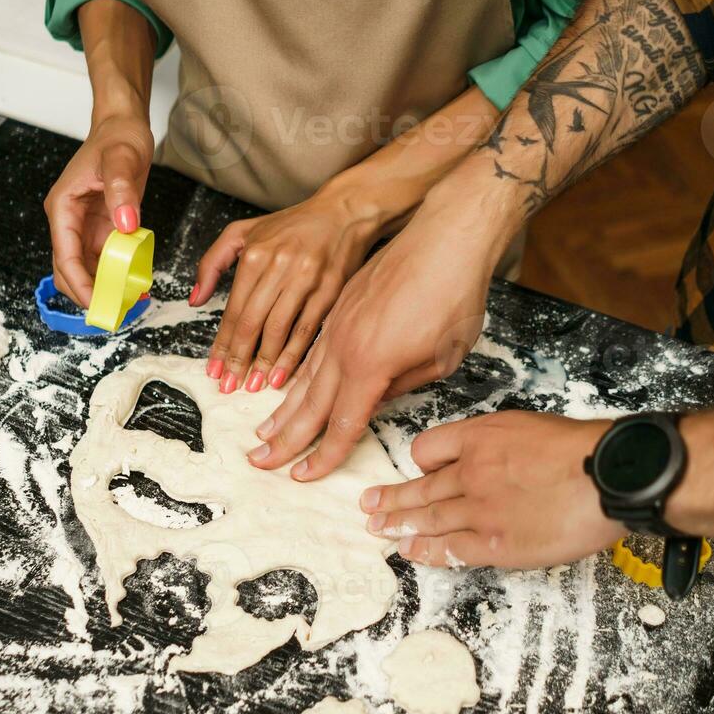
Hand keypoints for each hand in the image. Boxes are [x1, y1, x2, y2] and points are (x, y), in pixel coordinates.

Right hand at [44, 112, 152, 306]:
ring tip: (127, 305)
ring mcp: (83, 228)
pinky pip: (103, 261)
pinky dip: (115, 276)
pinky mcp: (100, 229)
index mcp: (63, 207)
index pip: (65, 256)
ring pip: (85, 270)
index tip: (97, 303)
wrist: (122, 127)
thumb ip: (121, 191)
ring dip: (102, 289)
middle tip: (114, 313)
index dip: (79, 283)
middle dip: (88, 294)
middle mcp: (68, 221)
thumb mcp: (122, 159)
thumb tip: (125, 223)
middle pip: (68, 270)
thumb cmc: (117, 138)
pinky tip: (134, 286)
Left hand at [191, 189, 384, 393]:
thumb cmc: (291, 226)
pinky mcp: (331, 290)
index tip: (214, 369)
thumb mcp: (243, 232)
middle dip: (238, 359)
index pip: (233, 309)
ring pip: (279, 329)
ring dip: (264, 362)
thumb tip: (195, 300)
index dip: (222, 344)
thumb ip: (213, 263)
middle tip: (229, 385)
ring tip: (253, 385)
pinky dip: (294, 354)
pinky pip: (308, 328)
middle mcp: (280, 266)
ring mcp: (307, 279)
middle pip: (253, 323)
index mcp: (256, 255)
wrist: (343, 212)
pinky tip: (282, 373)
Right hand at [248, 176, 511, 479]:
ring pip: (304, 376)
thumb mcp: (442, 357)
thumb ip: (404, 385)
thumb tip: (377, 398)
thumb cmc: (454, 294)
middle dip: (284, 439)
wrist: (444, 236)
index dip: (322, 455)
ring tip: (263, 432)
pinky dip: (296, 374)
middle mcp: (344, 347)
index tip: (303, 476)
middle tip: (260, 462)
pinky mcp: (340, 307)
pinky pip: (312, 350)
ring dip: (282, 409)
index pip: (341, 424)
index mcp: (370, 366)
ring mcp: (338, 325)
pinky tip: (287, 387)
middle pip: (309, 405)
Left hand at [359, 411, 620, 567]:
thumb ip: (504, 443)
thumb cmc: (582, 449)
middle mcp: (471, 472)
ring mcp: (480, 510)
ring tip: (377, 529)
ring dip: (399, 525)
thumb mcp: (532, 426)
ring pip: (427, 518)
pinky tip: (410, 553)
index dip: (421, 461)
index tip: (418, 470)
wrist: (606, 475)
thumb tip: (495, 459)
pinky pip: (450, 549)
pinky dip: (426, 551)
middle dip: (391, 498)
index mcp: (481, 437)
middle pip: (420, 486)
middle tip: (367, 505)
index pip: (429, 447)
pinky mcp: (495, 543)